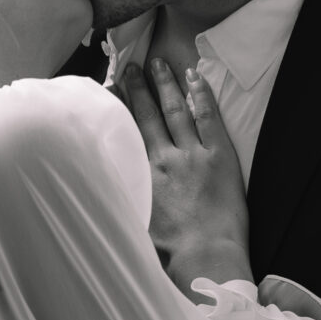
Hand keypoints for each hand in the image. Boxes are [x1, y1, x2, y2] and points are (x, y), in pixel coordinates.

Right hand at [120, 59, 250, 297]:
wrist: (205, 256)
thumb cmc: (170, 252)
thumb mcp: (135, 226)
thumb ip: (122, 203)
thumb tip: (101, 195)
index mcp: (141, 175)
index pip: (126, 132)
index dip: (117, 109)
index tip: (109, 91)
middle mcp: (163, 158)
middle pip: (148, 114)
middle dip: (138, 89)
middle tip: (131, 67)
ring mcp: (193, 154)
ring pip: (176, 110)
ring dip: (166, 84)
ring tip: (159, 63)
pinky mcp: (219, 156)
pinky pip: (208, 117)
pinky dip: (201, 95)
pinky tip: (195, 77)